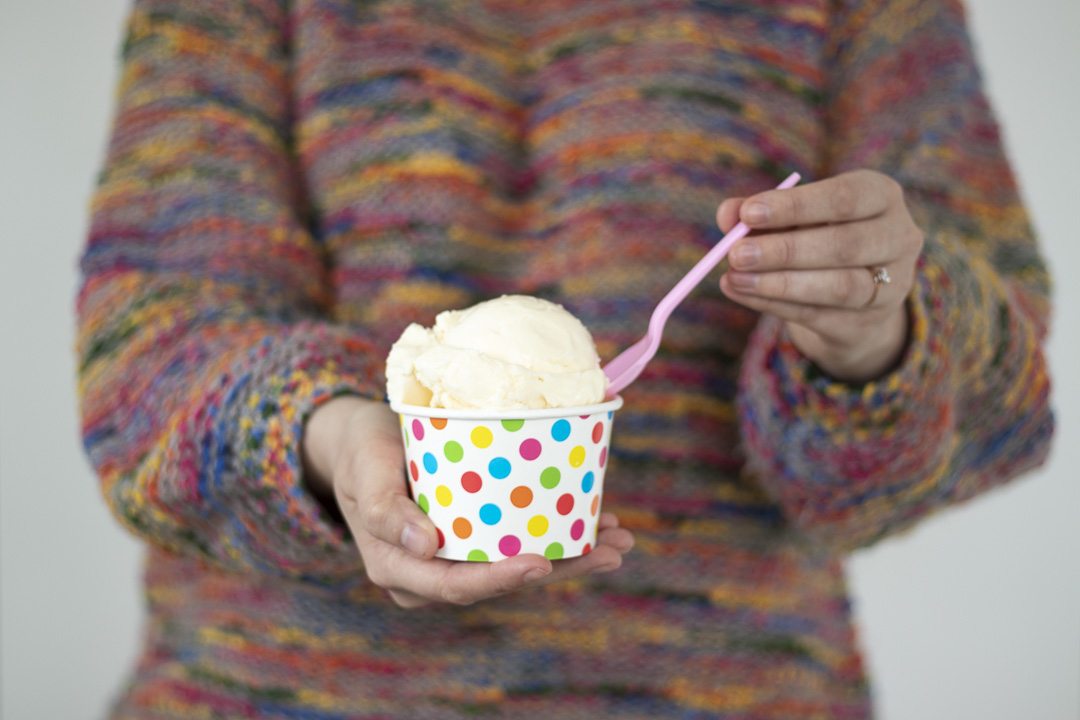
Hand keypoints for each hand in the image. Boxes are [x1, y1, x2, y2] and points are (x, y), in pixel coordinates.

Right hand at [301, 396, 634, 607]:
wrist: (361, 443)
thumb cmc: (362, 452)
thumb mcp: (365, 470)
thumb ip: (385, 509)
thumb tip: (426, 547)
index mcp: (398, 567)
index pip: (456, 585)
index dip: (502, 580)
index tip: (544, 564)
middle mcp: (430, 574)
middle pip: (499, 582)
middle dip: (559, 570)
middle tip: (610, 551)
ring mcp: (454, 559)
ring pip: (515, 566)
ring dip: (571, 557)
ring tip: (618, 540)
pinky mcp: (472, 539)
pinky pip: (515, 545)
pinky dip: (557, 536)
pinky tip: (596, 523)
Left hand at [716, 169, 922, 382]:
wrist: (851, 293)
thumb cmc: (817, 236)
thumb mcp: (792, 218)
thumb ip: (759, 213)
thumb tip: (727, 213)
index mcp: (880, 195)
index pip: (844, 197)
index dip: (796, 206)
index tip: (748, 213)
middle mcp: (899, 237)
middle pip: (845, 245)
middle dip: (785, 250)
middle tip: (736, 254)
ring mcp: (892, 284)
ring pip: (838, 287)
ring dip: (779, 284)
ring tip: (734, 278)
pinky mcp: (870, 321)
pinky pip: (819, 315)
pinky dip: (775, 305)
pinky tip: (743, 294)